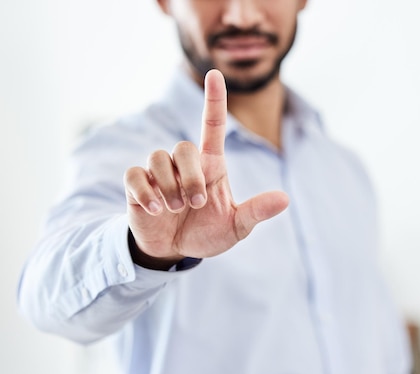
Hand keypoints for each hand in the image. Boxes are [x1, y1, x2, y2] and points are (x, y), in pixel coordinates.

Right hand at [123, 69, 288, 269]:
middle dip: (190, 178)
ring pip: (157, 157)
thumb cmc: (207, 233)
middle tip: (196, 204)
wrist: (175, 252)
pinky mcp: (138, 187)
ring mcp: (159, 174)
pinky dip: (146, 192)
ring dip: (169, 187)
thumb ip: (256, 211)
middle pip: (182, 147)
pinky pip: (135, 175)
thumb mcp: (236, 226)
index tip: (214, 74)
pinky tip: (155, 209)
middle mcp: (184, 164)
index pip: (212, 124)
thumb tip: (284, 199)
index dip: (213, 100)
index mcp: (210, 165)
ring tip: (176, 209)